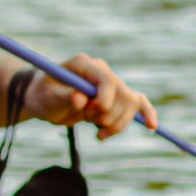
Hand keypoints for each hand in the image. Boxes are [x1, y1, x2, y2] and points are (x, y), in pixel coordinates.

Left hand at [27, 53, 155, 140]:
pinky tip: (152, 126)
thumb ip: (64, 97)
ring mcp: (112, 83)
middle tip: (86, 121)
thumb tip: (79, 98)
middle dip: (107, 115)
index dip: (103, 101)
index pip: (107, 80)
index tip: (88, 114)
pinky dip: (147, 113)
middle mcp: (102, 71)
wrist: (45, 101)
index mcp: (85, 64)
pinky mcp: (118, 96)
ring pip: (132, 105)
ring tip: (97, 131)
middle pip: (123, 95)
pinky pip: (140, 102)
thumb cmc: (43, 96)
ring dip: (116, 124)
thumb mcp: (47, 97)